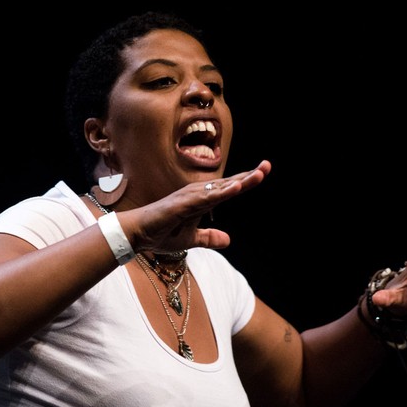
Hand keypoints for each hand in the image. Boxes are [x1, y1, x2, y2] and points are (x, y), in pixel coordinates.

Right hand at [125, 160, 271, 252]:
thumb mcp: (191, 240)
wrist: (138, 235)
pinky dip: (221, 193)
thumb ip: (209, 238)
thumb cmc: (161, 233)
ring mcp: (190, 197)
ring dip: (239, 181)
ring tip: (258, 175)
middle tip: (267, 166)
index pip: (228, 188)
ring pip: (220, 188)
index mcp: (202, 201)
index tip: (263, 172)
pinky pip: (205, 198)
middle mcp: (197, 194)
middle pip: (228, 183)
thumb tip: (228, 240)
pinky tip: (236, 188)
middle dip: (249, 176)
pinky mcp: (182, 204)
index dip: (246, 181)